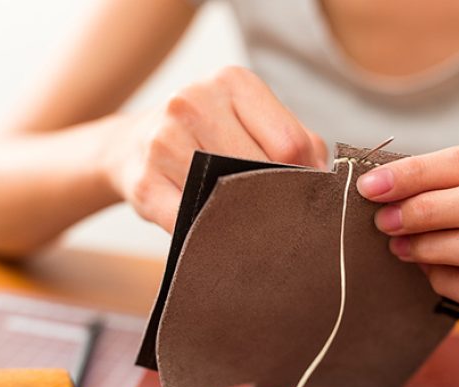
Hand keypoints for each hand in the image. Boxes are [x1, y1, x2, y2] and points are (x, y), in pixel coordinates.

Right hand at [103, 66, 327, 231]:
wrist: (132, 145)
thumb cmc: (206, 135)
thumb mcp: (250, 120)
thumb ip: (297, 142)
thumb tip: (326, 183)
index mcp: (231, 81)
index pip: (289, 143)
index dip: (304, 179)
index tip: (305, 196)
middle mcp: (192, 101)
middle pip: (260, 171)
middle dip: (275, 200)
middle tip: (279, 217)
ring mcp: (163, 141)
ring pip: (226, 198)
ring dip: (241, 219)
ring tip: (243, 219)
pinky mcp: (144, 183)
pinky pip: (192, 222)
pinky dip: (209, 234)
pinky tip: (214, 229)